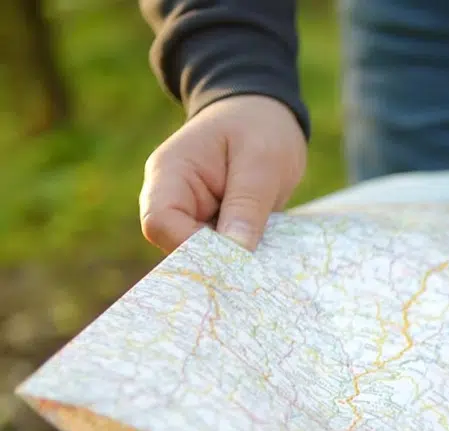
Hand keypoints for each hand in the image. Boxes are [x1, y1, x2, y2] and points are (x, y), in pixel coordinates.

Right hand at [139, 95, 306, 253]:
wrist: (265, 115)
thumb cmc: (260, 128)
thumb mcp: (261, 162)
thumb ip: (246, 206)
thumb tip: (235, 255)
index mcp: (171, 174)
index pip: (161, 223)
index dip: (192, 248)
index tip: (235, 261)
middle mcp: (173, 198)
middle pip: (176, 247)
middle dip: (214, 263)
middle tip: (257, 275)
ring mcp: (192, 214)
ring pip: (201, 256)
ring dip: (232, 265)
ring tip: (266, 267)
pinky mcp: (213, 227)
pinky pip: (222, 254)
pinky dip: (242, 261)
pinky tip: (266, 263)